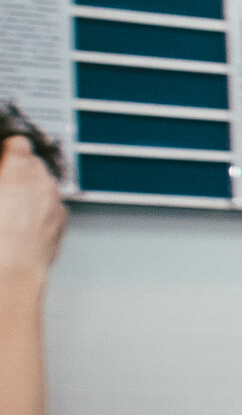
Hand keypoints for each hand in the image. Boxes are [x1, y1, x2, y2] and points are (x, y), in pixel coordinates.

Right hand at [0, 136, 65, 278]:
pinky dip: (41, 206)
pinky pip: (53, 204)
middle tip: (4, 181)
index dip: (9, 149)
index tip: (3, 154)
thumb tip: (1, 173)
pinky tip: (24, 219)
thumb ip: (0, 175)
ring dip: (32, 188)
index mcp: (18, 170)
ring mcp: (56, 201)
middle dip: (20, 168)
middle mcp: (42, 182)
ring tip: (11, 203)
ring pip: (46, 183)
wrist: (10, 270)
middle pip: (34, 163)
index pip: (19, 143)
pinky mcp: (62, 220)